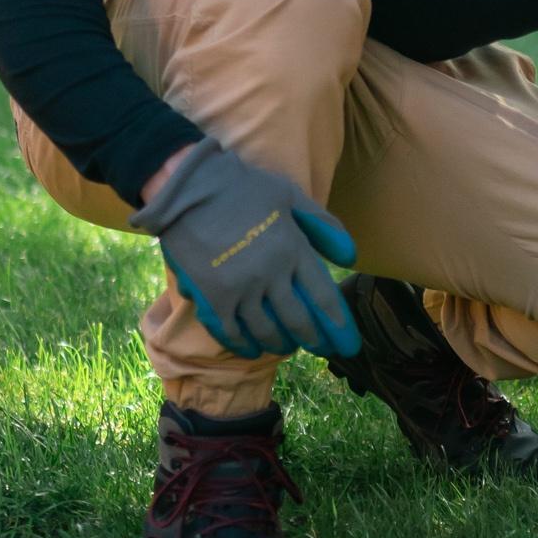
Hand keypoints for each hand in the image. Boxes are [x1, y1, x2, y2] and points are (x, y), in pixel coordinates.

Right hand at [130, 137, 360, 360]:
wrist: (188, 188)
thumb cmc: (243, 187)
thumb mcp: (291, 197)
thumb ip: (323, 226)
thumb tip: (350, 257)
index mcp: (293, 249)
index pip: (323, 297)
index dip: (338, 325)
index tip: (347, 344)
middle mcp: (271, 275)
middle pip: (298, 320)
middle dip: (313, 339)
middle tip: (321, 350)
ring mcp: (240, 289)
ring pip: (267, 331)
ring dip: (281, 343)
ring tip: (288, 346)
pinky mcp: (211, 297)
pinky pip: (232, 332)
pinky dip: (245, 345)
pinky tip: (253, 349)